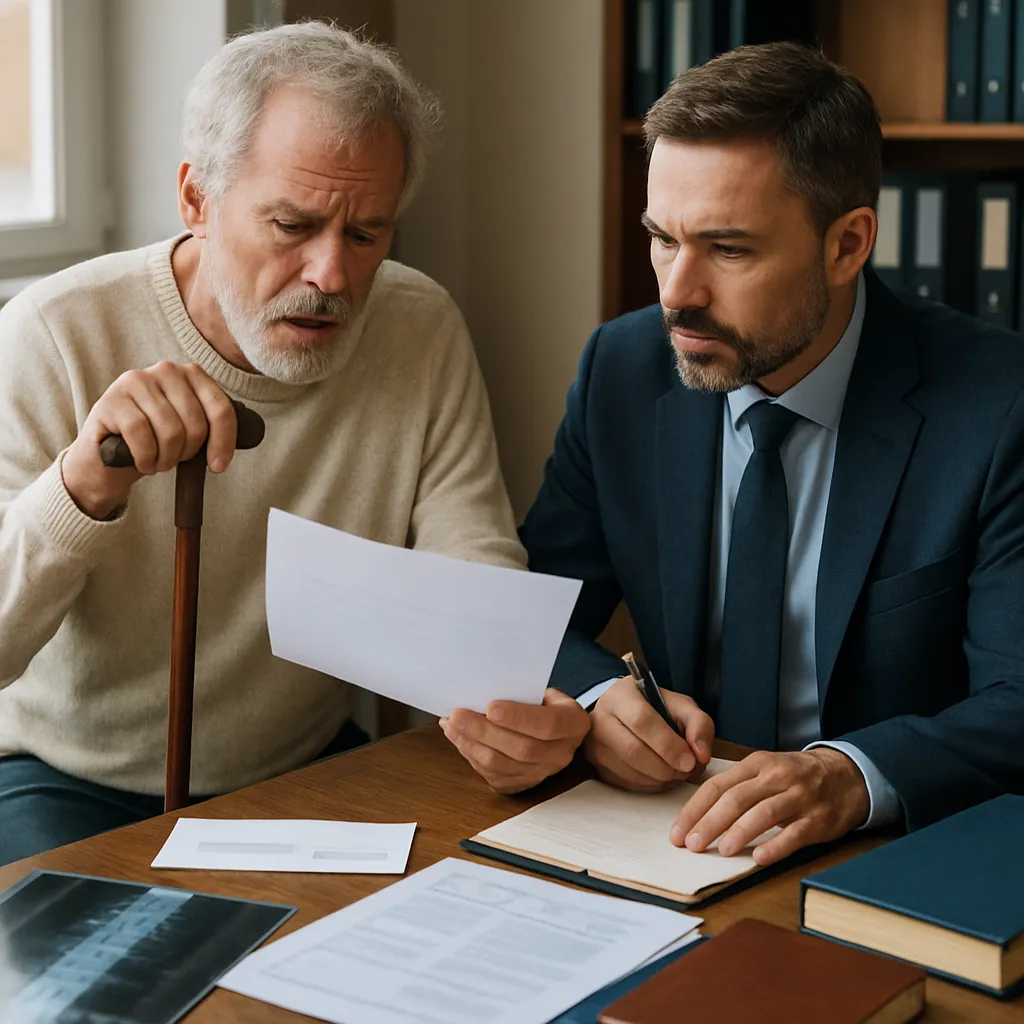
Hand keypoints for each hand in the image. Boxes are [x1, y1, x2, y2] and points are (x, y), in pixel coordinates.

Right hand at [62, 362, 236, 518]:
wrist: (107, 454)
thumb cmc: (156, 440)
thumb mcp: (190, 430)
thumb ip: (213, 425)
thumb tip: (249, 433)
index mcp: (193, 375)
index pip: (221, 409)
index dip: (223, 442)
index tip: (218, 467)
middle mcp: (166, 370)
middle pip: (197, 425)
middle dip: (187, 453)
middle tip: (172, 459)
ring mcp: (136, 381)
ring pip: (171, 433)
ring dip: (165, 459)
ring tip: (156, 460)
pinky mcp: (111, 399)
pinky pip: (141, 437)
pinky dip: (145, 458)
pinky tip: (140, 460)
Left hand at [441, 688, 590, 792]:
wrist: (556, 730)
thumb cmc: (544, 704)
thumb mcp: (544, 692)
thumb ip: (522, 693)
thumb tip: (483, 691)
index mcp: (573, 724)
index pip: (548, 725)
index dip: (518, 718)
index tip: (490, 707)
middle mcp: (562, 754)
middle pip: (521, 749)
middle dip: (484, 731)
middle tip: (457, 715)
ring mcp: (542, 774)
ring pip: (502, 765)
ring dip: (471, 744)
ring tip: (451, 725)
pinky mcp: (522, 784)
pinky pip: (492, 776)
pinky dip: (471, 756)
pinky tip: (459, 739)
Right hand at [583, 675, 713, 791]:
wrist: (626, 715)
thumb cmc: (655, 709)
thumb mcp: (681, 705)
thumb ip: (698, 723)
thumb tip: (701, 755)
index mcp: (621, 696)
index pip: (642, 721)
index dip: (668, 745)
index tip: (690, 760)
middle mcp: (600, 718)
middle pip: (633, 750)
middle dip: (666, 767)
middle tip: (686, 770)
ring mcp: (594, 744)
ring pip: (629, 772)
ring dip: (660, 779)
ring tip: (676, 772)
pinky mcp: (596, 766)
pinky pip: (625, 784)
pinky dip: (649, 786)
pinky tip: (661, 777)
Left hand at [669, 748, 870, 865]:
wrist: (846, 775)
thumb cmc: (795, 776)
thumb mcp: (765, 770)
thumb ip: (736, 786)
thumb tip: (697, 815)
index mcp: (756, 764)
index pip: (717, 785)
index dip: (694, 809)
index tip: (677, 831)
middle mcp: (776, 776)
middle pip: (736, 799)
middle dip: (710, 823)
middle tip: (692, 844)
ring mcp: (798, 797)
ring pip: (763, 813)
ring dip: (739, 833)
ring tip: (721, 850)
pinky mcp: (818, 818)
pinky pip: (794, 833)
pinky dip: (776, 846)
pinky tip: (760, 858)